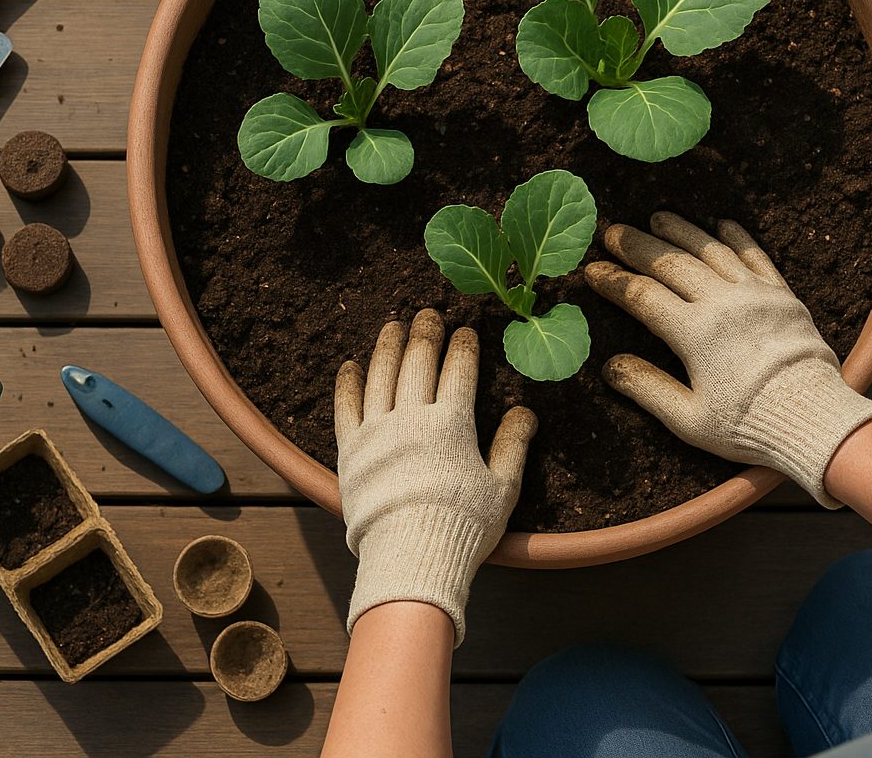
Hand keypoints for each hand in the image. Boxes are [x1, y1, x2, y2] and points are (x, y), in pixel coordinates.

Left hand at [334, 309, 536, 644]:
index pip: (459, 370)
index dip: (463, 345)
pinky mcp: (350, 451)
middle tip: (428, 313)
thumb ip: (513, 445)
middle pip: (417, 362)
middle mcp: (411, 418)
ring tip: (393, 325)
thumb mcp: (502, 488)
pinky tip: (351, 365)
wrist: (410, 558)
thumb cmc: (463, 526)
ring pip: (380, 375)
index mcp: (451, 423)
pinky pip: (346, 407)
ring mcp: (377, 432)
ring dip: (388, 345)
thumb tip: (526, 411)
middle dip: (425, 332)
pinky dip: (348, 382)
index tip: (465, 330)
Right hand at [584, 212, 871, 507]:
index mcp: (694, 334)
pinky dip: (736, 237)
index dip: (614, 281)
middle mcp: (722, 304)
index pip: (642, 296)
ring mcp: (754, 295)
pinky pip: (755, 256)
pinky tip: (721, 224)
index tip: (592, 270)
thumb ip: (647, 389)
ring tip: (657, 217)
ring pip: (710, 251)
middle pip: (671, 263)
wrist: (813, 418)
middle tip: (613, 231)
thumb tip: (610, 366)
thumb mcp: (688, 420)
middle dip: (638, 245)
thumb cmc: (748, 425)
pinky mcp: (782, 296)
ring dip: (681, 230)